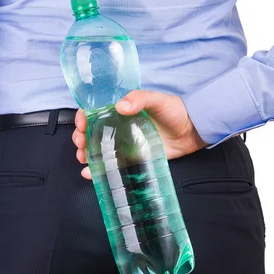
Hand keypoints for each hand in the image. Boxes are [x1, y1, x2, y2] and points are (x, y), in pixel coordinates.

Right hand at [72, 90, 206, 179]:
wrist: (193, 131)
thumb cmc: (175, 110)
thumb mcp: (157, 99)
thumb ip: (139, 99)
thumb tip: (120, 106)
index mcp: (122, 111)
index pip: (96, 113)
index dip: (84, 117)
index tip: (80, 123)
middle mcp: (120, 128)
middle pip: (92, 133)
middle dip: (81, 138)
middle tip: (80, 143)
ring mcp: (125, 144)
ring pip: (98, 150)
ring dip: (86, 154)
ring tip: (83, 158)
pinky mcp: (133, 160)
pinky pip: (112, 166)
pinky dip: (98, 171)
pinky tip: (90, 174)